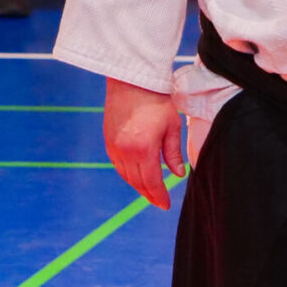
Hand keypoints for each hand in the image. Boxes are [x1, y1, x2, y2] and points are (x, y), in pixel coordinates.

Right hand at [103, 77, 185, 209]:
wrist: (132, 82)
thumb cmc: (157, 101)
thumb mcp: (172, 126)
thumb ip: (173, 153)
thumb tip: (177, 175)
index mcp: (143, 149)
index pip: (152, 182)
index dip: (159, 196)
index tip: (166, 205)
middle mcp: (125, 152)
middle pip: (137, 182)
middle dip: (149, 194)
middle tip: (159, 202)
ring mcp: (113, 147)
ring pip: (126, 176)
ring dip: (138, 186)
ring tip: (150, 191)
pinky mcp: (108, 141)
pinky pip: (118, 166)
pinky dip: (128, 174)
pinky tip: (137, 176)